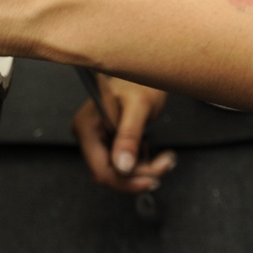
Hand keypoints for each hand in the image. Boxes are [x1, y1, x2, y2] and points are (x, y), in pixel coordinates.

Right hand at [72, 75, 175, 193]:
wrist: (145, 71)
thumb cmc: (139, 80)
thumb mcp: (139, 106)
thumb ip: (129, 136)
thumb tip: (123, 168)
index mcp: (86, 127)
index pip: (100, 170)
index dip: (125, 182)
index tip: (152, 180)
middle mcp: (87, 136)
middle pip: (110, 174)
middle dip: (139, 175)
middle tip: (165, 165)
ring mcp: (97, 140)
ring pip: (119, 172)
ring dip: (144, 170)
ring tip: (165, 158)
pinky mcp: (108, 142)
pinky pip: (124, 164)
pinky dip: (141, 163)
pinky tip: (152, 150)